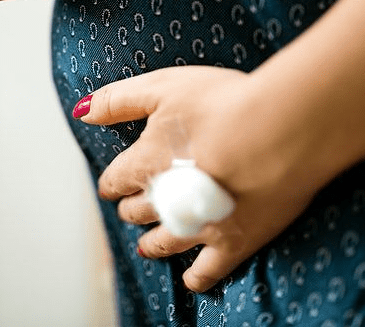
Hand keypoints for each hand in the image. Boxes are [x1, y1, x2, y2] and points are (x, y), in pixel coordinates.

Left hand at [74, 66, 329, 292]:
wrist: (283, 130)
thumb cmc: (224, 102)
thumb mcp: (163, 87)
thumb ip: (118, 101)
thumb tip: (82, 111)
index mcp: (146, 162)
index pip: (116, 179)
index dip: (113, 182)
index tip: (112, 185)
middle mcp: (165, 200)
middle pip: (138, 210)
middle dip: (133, 208)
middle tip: (133, 209)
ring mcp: (199, 226)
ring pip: (164, 242)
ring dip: (152, 243)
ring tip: (147, 245)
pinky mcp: (235, 243)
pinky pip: (208, 271)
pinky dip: (196, 276)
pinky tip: (191, 277)